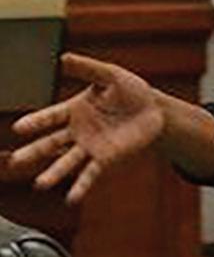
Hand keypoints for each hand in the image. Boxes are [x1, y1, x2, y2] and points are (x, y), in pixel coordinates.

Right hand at [9, 52, 164, 203]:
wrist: (155, 110)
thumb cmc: (130, 90)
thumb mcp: (111, 75)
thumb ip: (88, 68)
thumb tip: (63, 58)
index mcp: (74, 109)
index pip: (50, 117)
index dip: (35, 122)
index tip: (19, 128)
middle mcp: (77, 131)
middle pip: (51, 143)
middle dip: (34, 152)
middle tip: (15, 161)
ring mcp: (90, 147)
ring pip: (67, 161)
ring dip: (54, 173)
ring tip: (40, 184)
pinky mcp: (106, 158)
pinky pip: (91, 173)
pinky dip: (81, 186)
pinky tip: (71, 198)